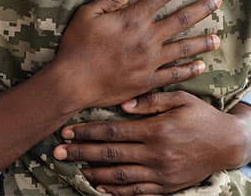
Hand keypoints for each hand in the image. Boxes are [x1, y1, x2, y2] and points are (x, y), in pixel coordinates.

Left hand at [54, 91, 248, 194]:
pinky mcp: (166, 186)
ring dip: (93, 172)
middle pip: (110, 154)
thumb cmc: (201, 115)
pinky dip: (116, 191)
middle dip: (81, 152)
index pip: (113, 132)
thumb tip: (123, 103)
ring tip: (73, 168)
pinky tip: (99, 186)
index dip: (88, 131)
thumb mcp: (180, 98)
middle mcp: (155, 154)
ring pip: (119, 176)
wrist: (227, 143)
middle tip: (58, 151)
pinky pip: (136, 191)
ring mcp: (160, 173)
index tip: (68, 130)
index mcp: (155, 130)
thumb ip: (151, 100)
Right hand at [55, 0, 220, 110]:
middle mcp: (147, 38)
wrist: (73, 83)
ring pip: (183, 48)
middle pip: (181, 19)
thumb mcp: (88, 13)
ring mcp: (150, 61)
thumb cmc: (77, 45)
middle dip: (201, 7)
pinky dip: (190, 70)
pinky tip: (201, 66)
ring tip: (217, 37)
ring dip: (202, 41)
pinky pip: (175, 74)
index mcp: (133, 19)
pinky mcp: (148, 81)